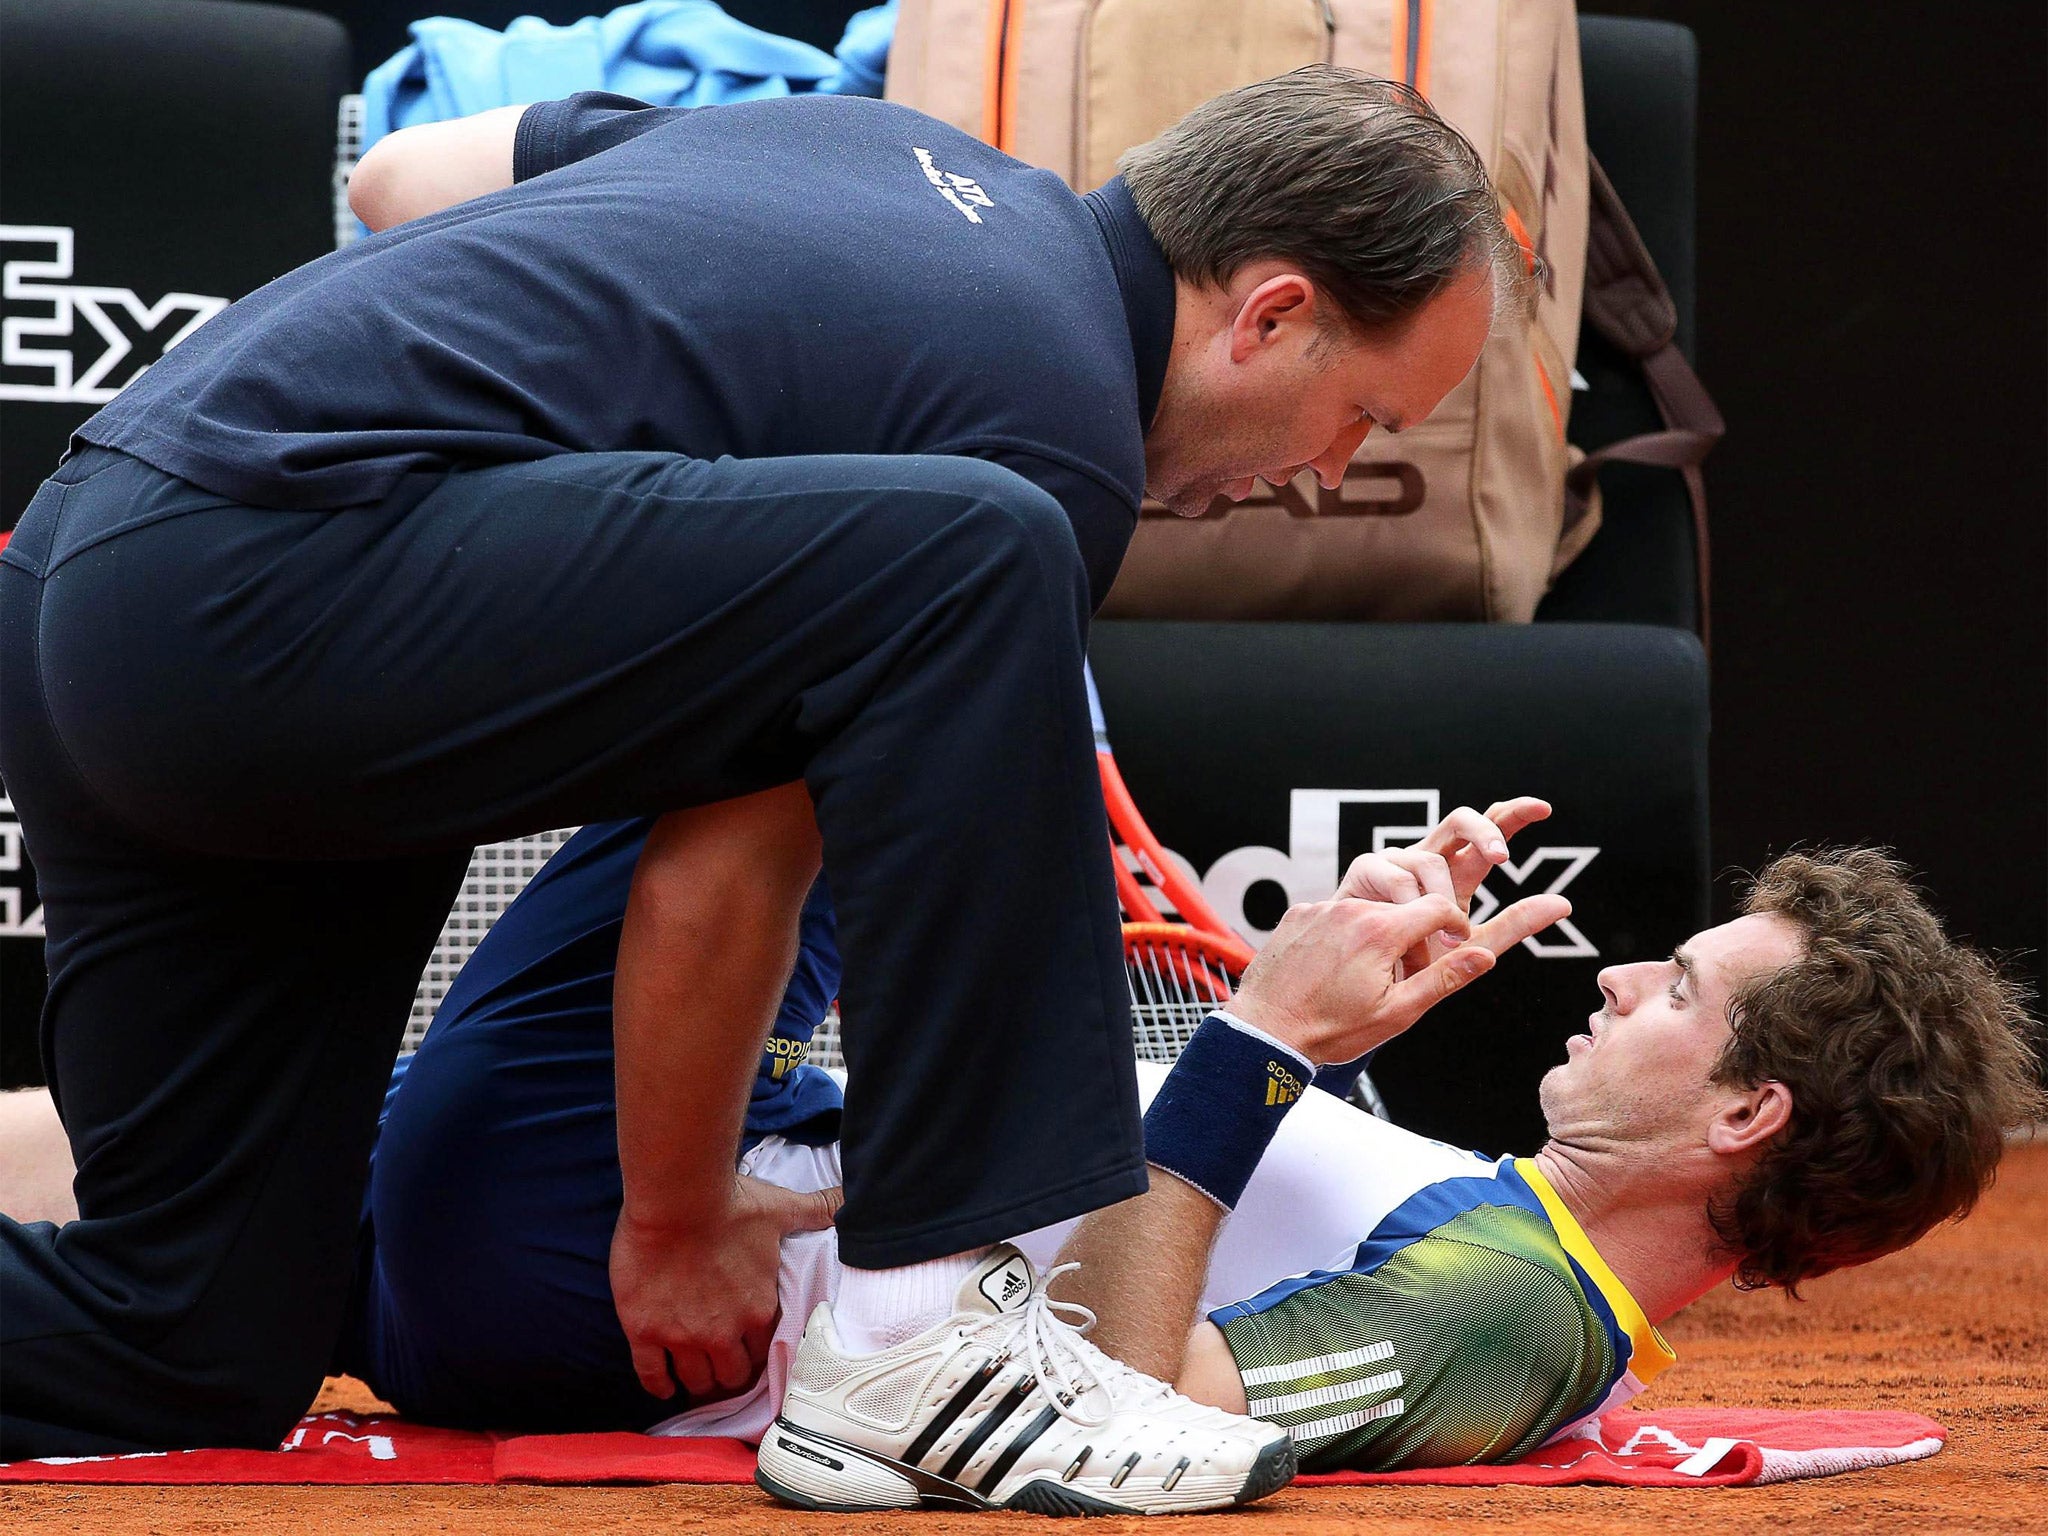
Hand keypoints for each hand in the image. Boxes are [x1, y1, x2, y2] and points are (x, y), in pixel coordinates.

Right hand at [610, 1174, 841, 1399]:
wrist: (678, 1198)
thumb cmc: (732, 1204)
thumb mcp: (780, 1209)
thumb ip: (816, 1211)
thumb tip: (847, 1199)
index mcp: (758, 1310)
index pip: (763, 1349)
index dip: (757, 1351)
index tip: (750, 1350)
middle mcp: (723, 1332)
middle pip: (731, 1375)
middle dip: (730, 1373)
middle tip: (722, 1368)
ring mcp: (682, 1335)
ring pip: (695, 1379)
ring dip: (698, 1381)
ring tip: (695, 1379)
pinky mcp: (645, 1330)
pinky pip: (651, 1374)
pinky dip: (659, 1384)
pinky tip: (663, 1386)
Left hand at [1230, 891, 1570, 1064]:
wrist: (1264, 1031)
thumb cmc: (1330, 1029)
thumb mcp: (1397, 1013)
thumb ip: (1444, 979)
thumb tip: (1486, 955)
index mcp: (1381, 931)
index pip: (1441, 906)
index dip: (1456, 925)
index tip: (1455, 946)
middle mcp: (1352, 909)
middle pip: (1404, 909)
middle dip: (1414, 936)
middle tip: (1404, 976)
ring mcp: (1321, 908)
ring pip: (1368, 911)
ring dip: (1377, 936)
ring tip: (1362, 978)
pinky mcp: (1298, 913)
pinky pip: (1334, 916)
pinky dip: (1343, 935)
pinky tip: (1333, 970)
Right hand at [1335, 798, 1554, 975]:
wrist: (1364, 985)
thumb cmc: (1416, 961)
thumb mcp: (1474, 945)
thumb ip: (1515, 924)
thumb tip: (1564, 903)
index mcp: (1456, 873)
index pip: (1487, 835)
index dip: (1513, 816)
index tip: (1544, 809)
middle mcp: (1427, 858)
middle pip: (1459, 820)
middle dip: (1484, 831)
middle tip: (1502, 857)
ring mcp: (1395, 860)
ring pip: (1431, 858)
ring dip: (1443, 899)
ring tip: (1445, 938)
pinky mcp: (1365, 869)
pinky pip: (1396, 875)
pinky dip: (1409, 906)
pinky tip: (1409, 929)